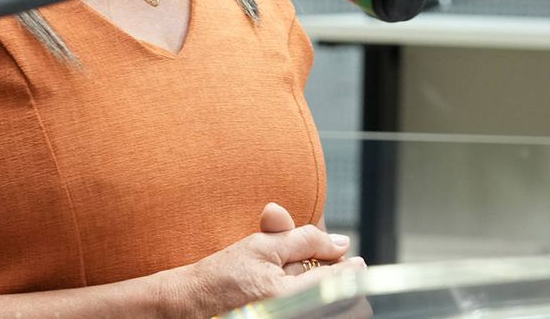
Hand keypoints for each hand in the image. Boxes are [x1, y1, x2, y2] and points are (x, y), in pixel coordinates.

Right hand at [178, 203, 365, 315]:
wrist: (193, 305)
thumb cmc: (225, 274)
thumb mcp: (261, 246)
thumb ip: (304, 239)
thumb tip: (341, 242)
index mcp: (285, 294)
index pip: (338, 281)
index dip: (351, 269)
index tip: (356, 262)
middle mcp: (289, 313)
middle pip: (343, 305)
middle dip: (343, 285)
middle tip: (333, 271)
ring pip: (331, 312)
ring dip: (330, 295)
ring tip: (311, 283)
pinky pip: (314, 315)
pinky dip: (315, 304)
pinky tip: (302, 295)